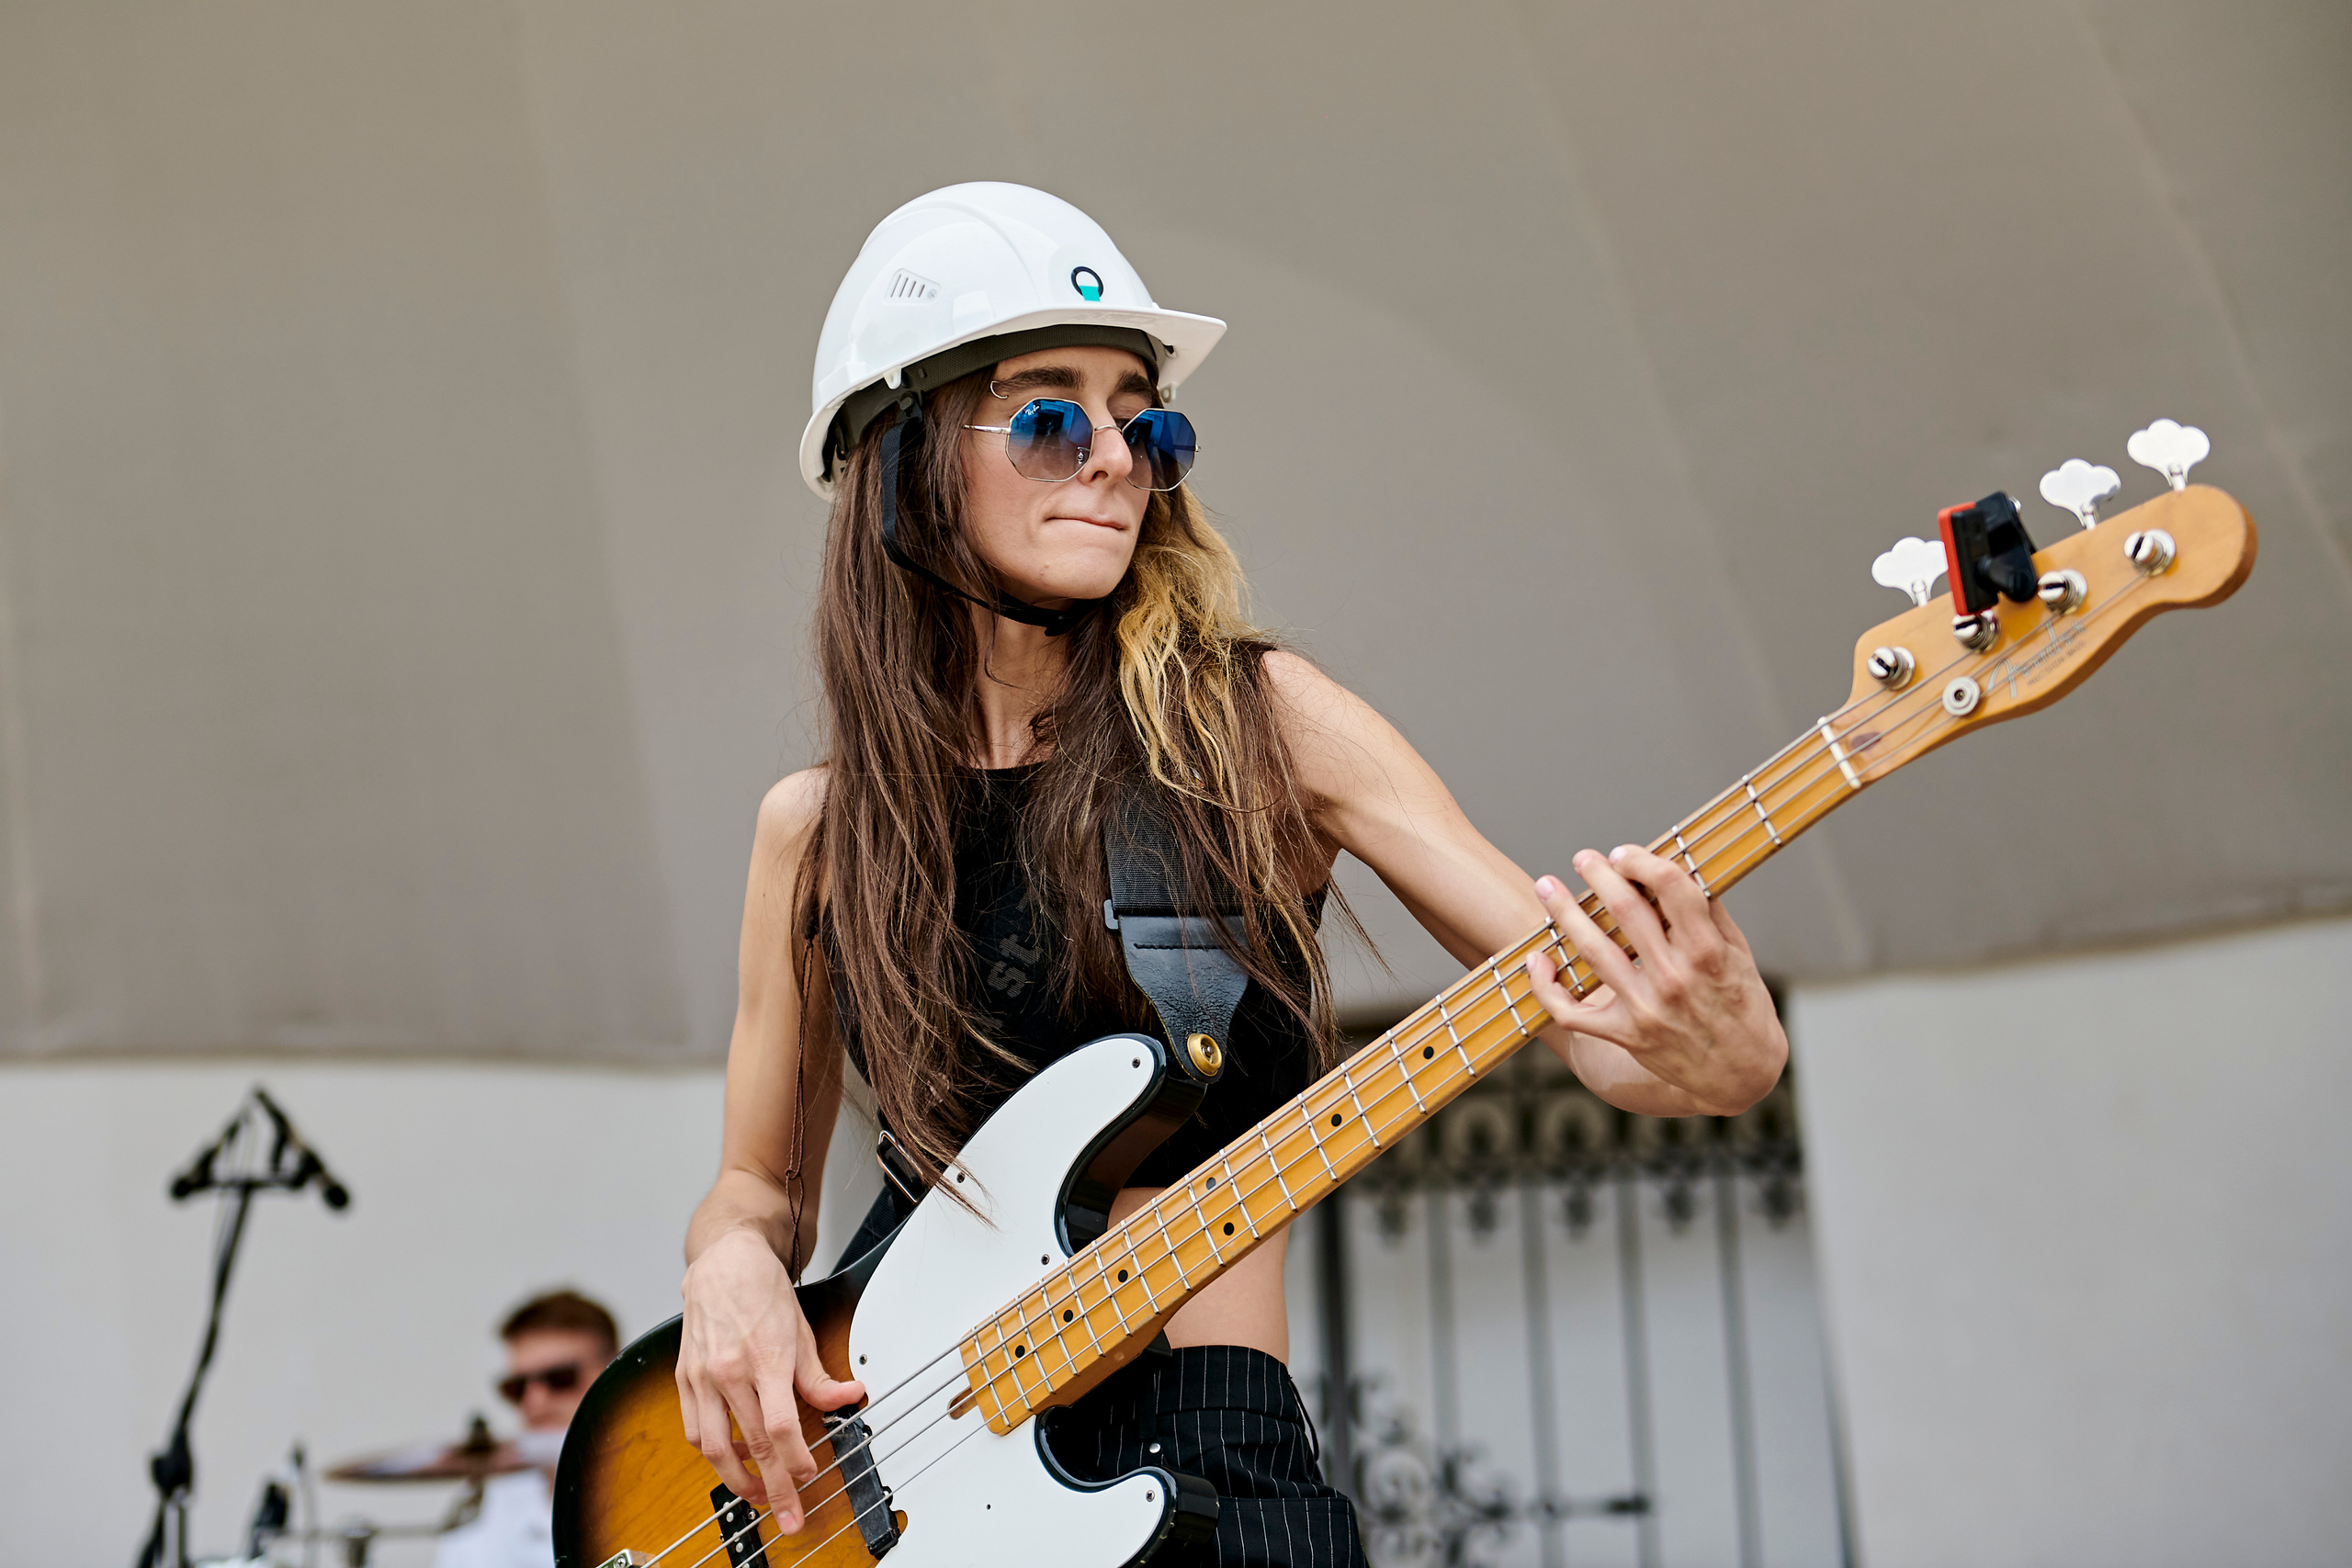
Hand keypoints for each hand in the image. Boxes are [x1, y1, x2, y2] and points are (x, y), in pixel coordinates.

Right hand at [677, 1228, 865, 1530]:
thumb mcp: (802, 1330)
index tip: (809, 1476)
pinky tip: (730, 1456)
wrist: (725, 1261)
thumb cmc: (764, 1291)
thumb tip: (849, 1398)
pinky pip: (693, 1428)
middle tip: (788, 1514)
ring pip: (713, 1447)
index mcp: (765, 1358)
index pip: (780, 1425)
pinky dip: (711, 1452)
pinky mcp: (684, 1378)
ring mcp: (702, 1375)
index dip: (795, 1459)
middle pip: (751, 1444)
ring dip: (736, 1479)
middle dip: (772, 1487)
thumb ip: (819, 1376)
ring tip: (758, 1493)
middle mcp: (729, 1370)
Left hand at [1523, 845, 1785, 1113]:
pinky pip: (1572, 1012)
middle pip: (1626, 912)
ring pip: (1593, 951)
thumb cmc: (1743, 1007)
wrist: (1741, 1075)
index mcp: (1707, 952)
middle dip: (1598, 876)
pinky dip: (1547, 986)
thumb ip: (1710, 913)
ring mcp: (1646, 1008)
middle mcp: (1675, 978)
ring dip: (1564, 913)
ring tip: (1547, 888)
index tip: (1623, 853)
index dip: (1641, 861)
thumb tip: (1680, 869)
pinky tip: (1537, 960)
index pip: (1671, 887)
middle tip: (1582, 858)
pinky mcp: (1625, 1035)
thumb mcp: (1740, 956)